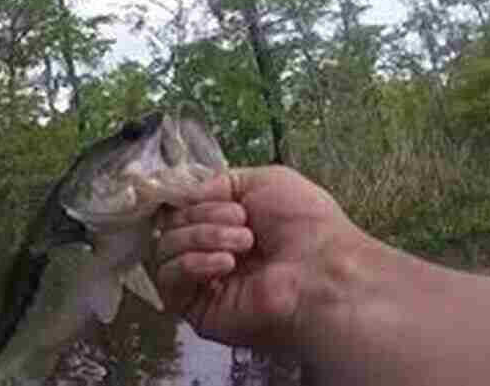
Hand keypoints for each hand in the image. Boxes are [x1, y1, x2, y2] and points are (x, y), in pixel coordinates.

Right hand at [153, 165, 360, 352]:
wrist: (323, 271)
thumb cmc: (306, 225)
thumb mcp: (266, 180)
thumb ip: (220, 181)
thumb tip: (185, 194)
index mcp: (226, 224)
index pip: (181, 207)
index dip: (187, 198)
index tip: (205, 194)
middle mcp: (210, 252)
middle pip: (170, 225)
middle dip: (204, 217)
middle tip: (242, 223)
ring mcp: (202, 282)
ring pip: (165, 249)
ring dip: (202, 236)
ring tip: (243, 242)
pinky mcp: (197, 309)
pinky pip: (170, 280)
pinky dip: (193, 264)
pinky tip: (225, 263)